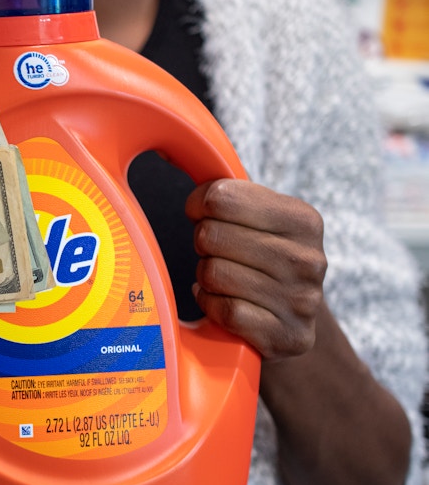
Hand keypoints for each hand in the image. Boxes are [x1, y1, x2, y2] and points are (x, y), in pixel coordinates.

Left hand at [185, 179, 326, 361]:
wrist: (293, 325)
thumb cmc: (260, 261)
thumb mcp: (259, 220)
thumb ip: (227, 190)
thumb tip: (175, 147)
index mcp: (303, 219)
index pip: (221, 197)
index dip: (198, 205)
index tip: (200, 214)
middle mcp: (310, 259)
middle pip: (211, 236)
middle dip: (202, 245)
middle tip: (216, 253)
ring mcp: (301, 302)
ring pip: (213, 273)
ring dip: (205, 278)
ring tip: (222, 279)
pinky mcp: (287, 337)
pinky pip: (224, 311)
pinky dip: (211, 306)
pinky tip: (221, 302)